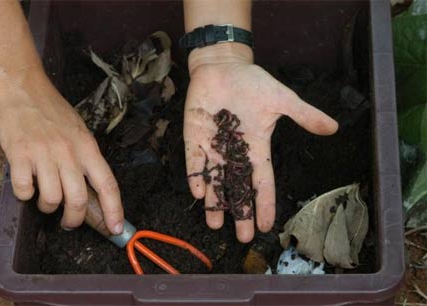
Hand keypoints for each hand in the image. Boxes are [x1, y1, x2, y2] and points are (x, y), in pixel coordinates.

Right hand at [0, 67, 123, 233]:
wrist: (23, 87)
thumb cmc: (52, 110)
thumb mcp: (79, 131)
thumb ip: (86, 158)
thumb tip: (91, 188)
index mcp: (87, 147)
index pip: (108, 184)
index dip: (114, 210)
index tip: (117, 229)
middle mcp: (69, 152)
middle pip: (78, 199)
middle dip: (74, 219)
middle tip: (69, 222)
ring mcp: (44, 153)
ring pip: (51, 199)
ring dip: (47, 207)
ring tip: (44, 199)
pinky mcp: (19, 154)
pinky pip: (24, 189)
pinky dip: (25, 195)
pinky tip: (26, 185)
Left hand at [184, 43, 337, 242]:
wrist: (224, 67)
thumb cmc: (252, 83)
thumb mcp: (282, 99)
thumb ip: (304, 115)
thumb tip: (333, 128)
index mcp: (256, 147)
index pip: (262, 181)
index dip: (265, 203)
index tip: (267, 226)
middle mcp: (234, 152)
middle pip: (238, 188)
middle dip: (240, 211)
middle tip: (242, 237)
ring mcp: (213, 146)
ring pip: (214, 180)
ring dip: (215, 202)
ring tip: (215, 224)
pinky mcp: (195, 136)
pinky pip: (195, 160)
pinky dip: (196, 175)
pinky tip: (198, 193)